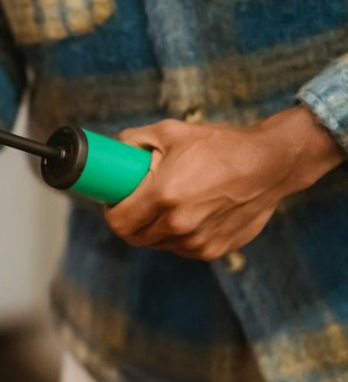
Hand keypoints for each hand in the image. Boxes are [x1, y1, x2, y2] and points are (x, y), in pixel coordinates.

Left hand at [104, 106, 344, 259]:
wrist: (271, 165)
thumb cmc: (220, 146)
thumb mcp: (171, 131)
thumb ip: (134, 140)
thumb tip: (113, 150)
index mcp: (164, 195)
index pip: (118, 222)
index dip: (111, 212)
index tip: (114, 201)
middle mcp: (179, 224)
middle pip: (134, 237)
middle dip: (130, 221)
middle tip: (136, 202)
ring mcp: (197, 241)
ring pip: (157, 244)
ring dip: (154, 229)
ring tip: (168, 204)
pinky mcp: (213, 250)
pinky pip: (180, 248)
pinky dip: (177, 235)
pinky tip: (190, 213)